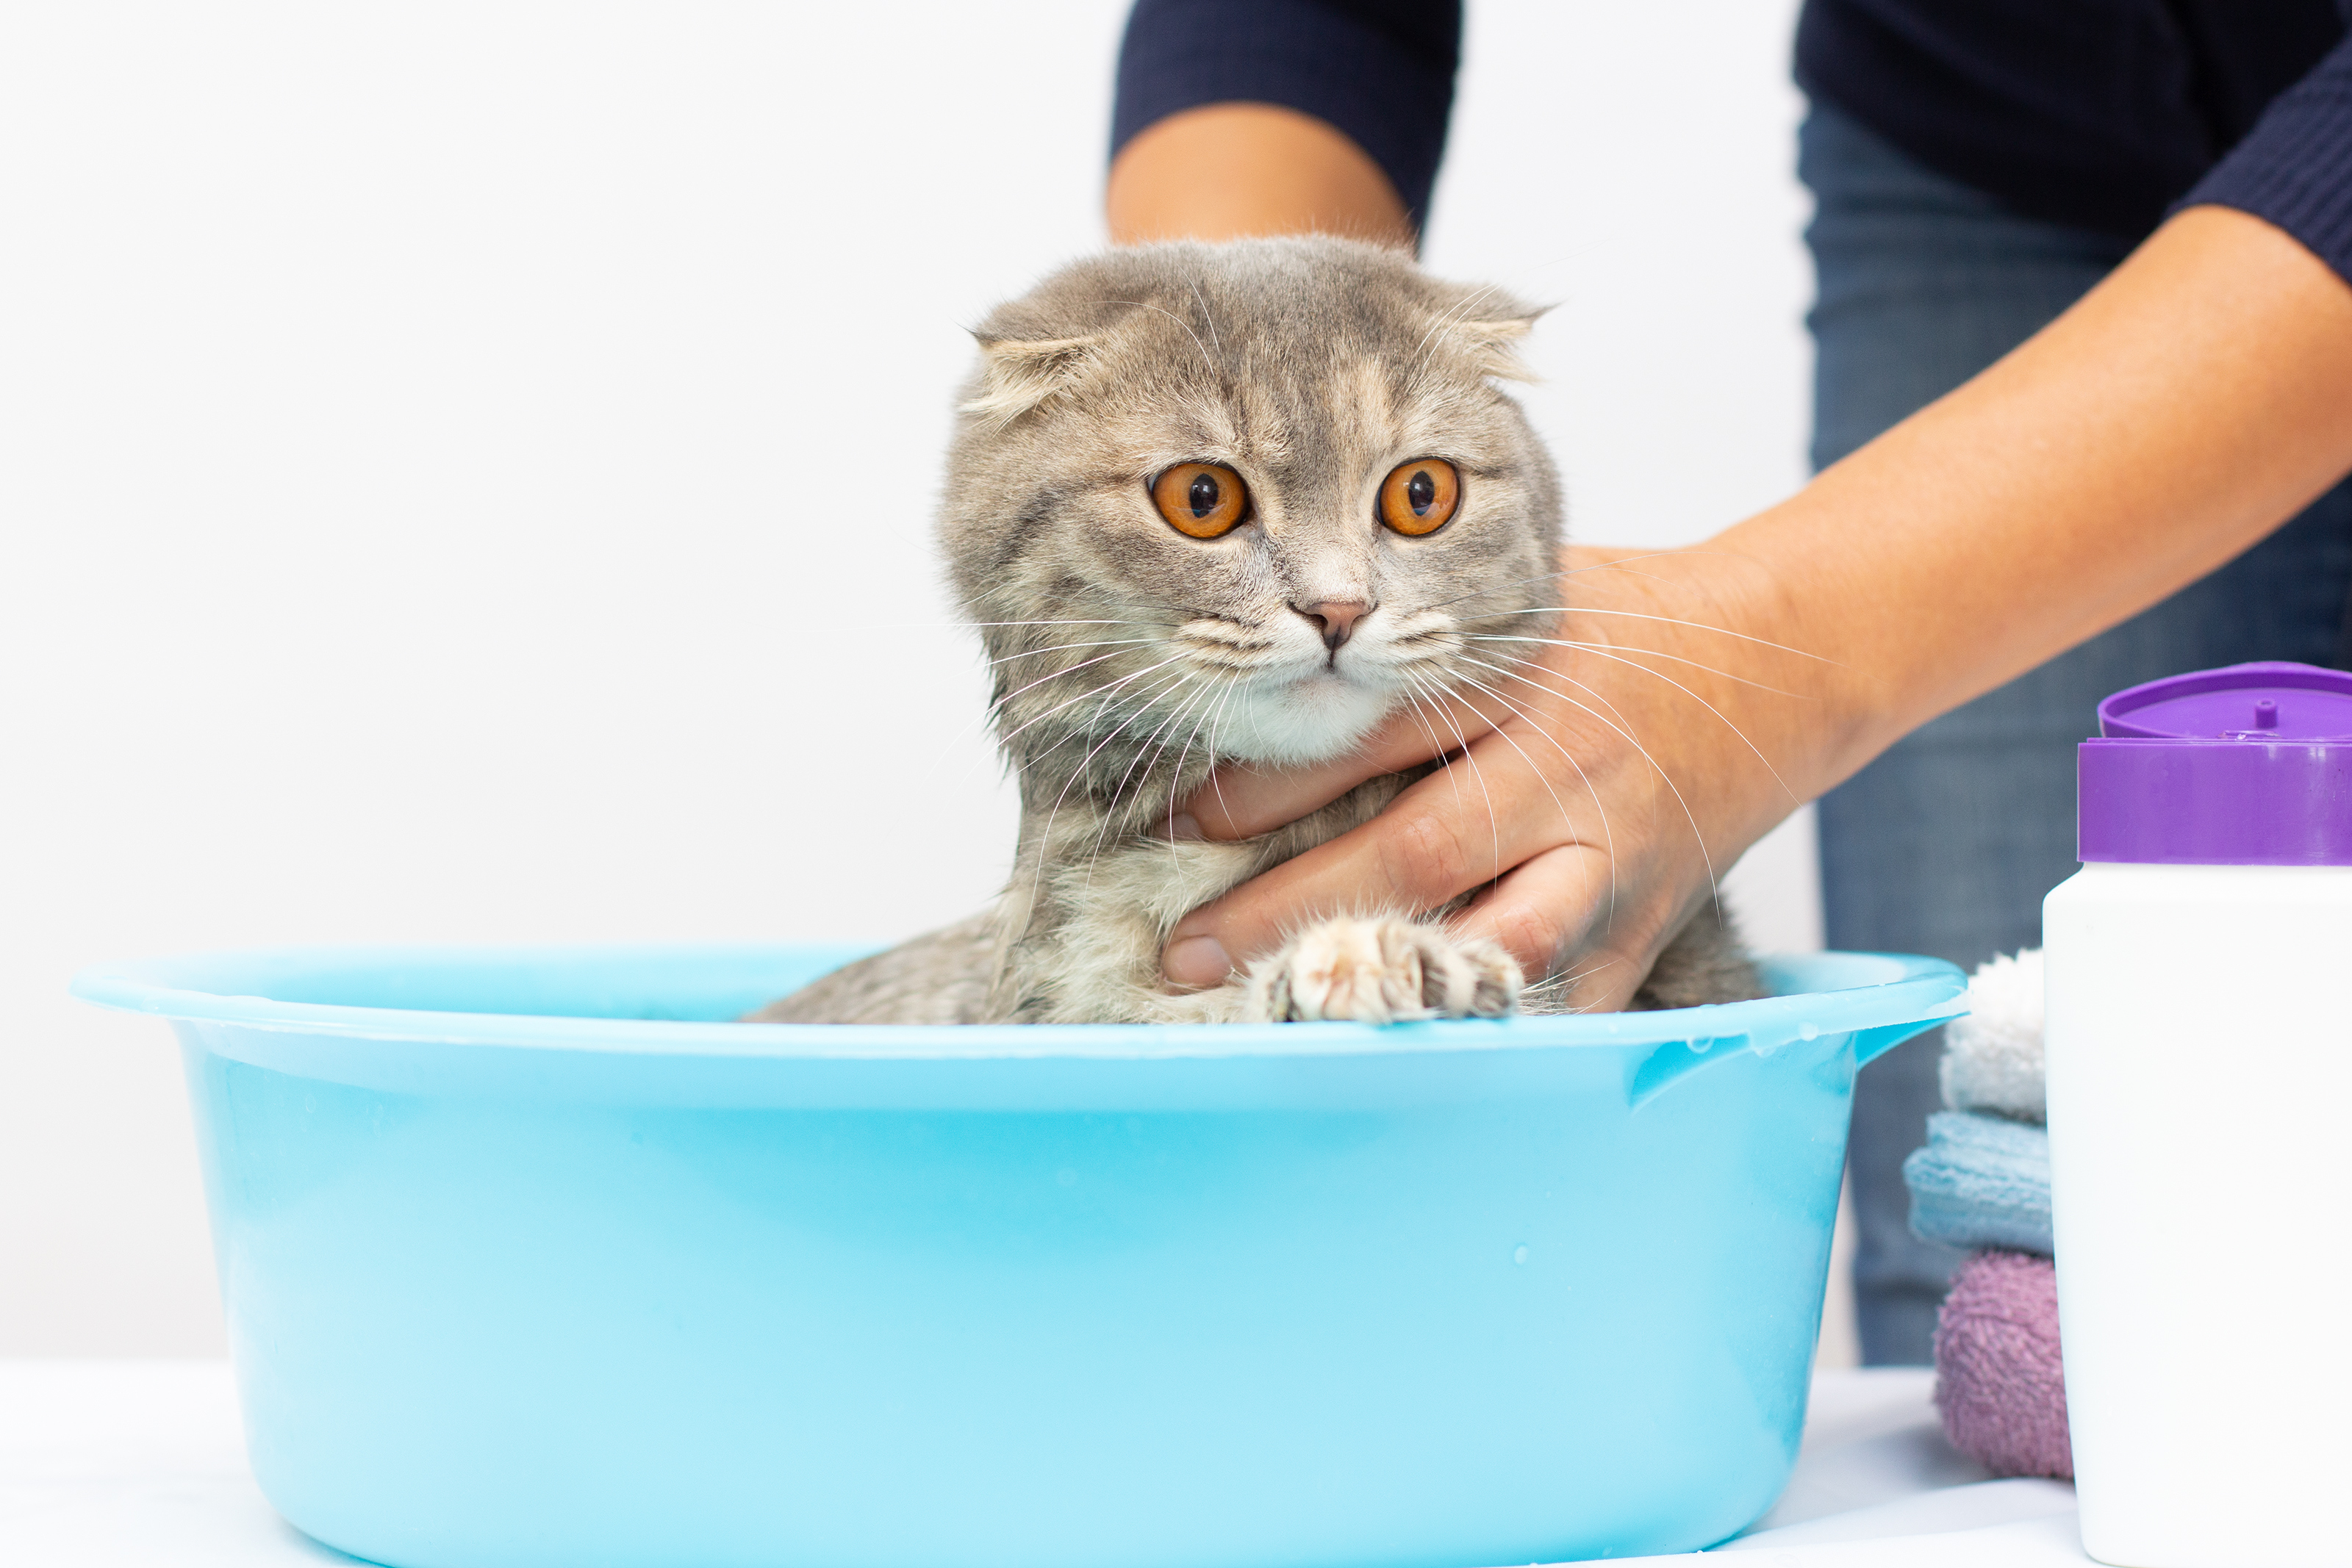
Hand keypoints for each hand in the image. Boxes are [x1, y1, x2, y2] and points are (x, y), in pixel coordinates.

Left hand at [1161, 544, 1849, 1011]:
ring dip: (1386, 984)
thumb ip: (1420, 628)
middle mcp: (1567, 769)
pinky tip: (1403, 1054)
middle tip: (1185, 951)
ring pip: (1498, 941)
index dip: (1263, 782)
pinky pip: (1568, 997)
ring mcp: (1615, 857)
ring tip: (1284, 1012)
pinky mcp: (1649, 922)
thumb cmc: (1622, 620)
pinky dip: (1489, 1030)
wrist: (1784, 657)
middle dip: (1289, 908)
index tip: (1170, 821)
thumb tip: (1276, 666)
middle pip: (1415, 853)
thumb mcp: (1521, 589)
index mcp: (1524, 675)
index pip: (1371, 735)